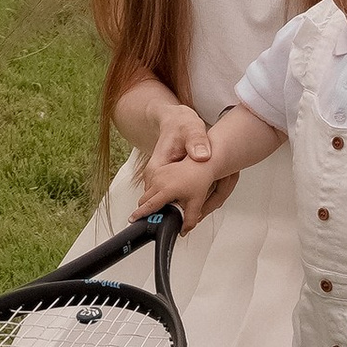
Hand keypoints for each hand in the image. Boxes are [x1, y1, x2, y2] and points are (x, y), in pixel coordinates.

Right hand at [136, 106, 226, 228]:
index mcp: (159, 171)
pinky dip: (168, 199)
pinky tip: (184, 197)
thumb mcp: (194, 134)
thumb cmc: (183, 128)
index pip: (148, 201)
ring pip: (156, 200)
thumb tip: (202, 157)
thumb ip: (198, 147)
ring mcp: (155, 175)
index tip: (143, 227)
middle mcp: (153, 175)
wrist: (176, 119)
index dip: (144, 216)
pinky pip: (160, 193)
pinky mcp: (159, 175)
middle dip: (161, 215)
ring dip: (167, 207)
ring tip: (186, 211)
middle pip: (150, 204)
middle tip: (180, 222)